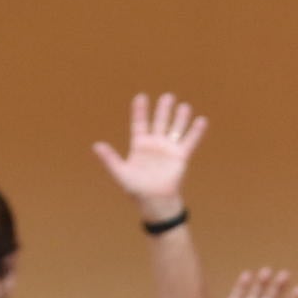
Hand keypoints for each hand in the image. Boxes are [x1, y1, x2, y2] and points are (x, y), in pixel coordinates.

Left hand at [93, 92, 208, 218]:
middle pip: (160, 122)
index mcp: (139, 145)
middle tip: (168, 96)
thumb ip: (110, 159)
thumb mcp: (120, 172)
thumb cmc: (136, 188)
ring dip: (180, 117)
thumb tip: (96, 145)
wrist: (154, 201)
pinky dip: (196, 131)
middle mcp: (155, 144)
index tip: (141, 97)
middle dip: (163, 109)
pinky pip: (189, 141)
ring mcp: (168, 149)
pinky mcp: (181, 156)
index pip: (140, 123)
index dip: (140, 111)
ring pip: (175, 128)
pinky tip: (201, 120)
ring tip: (184, 106)